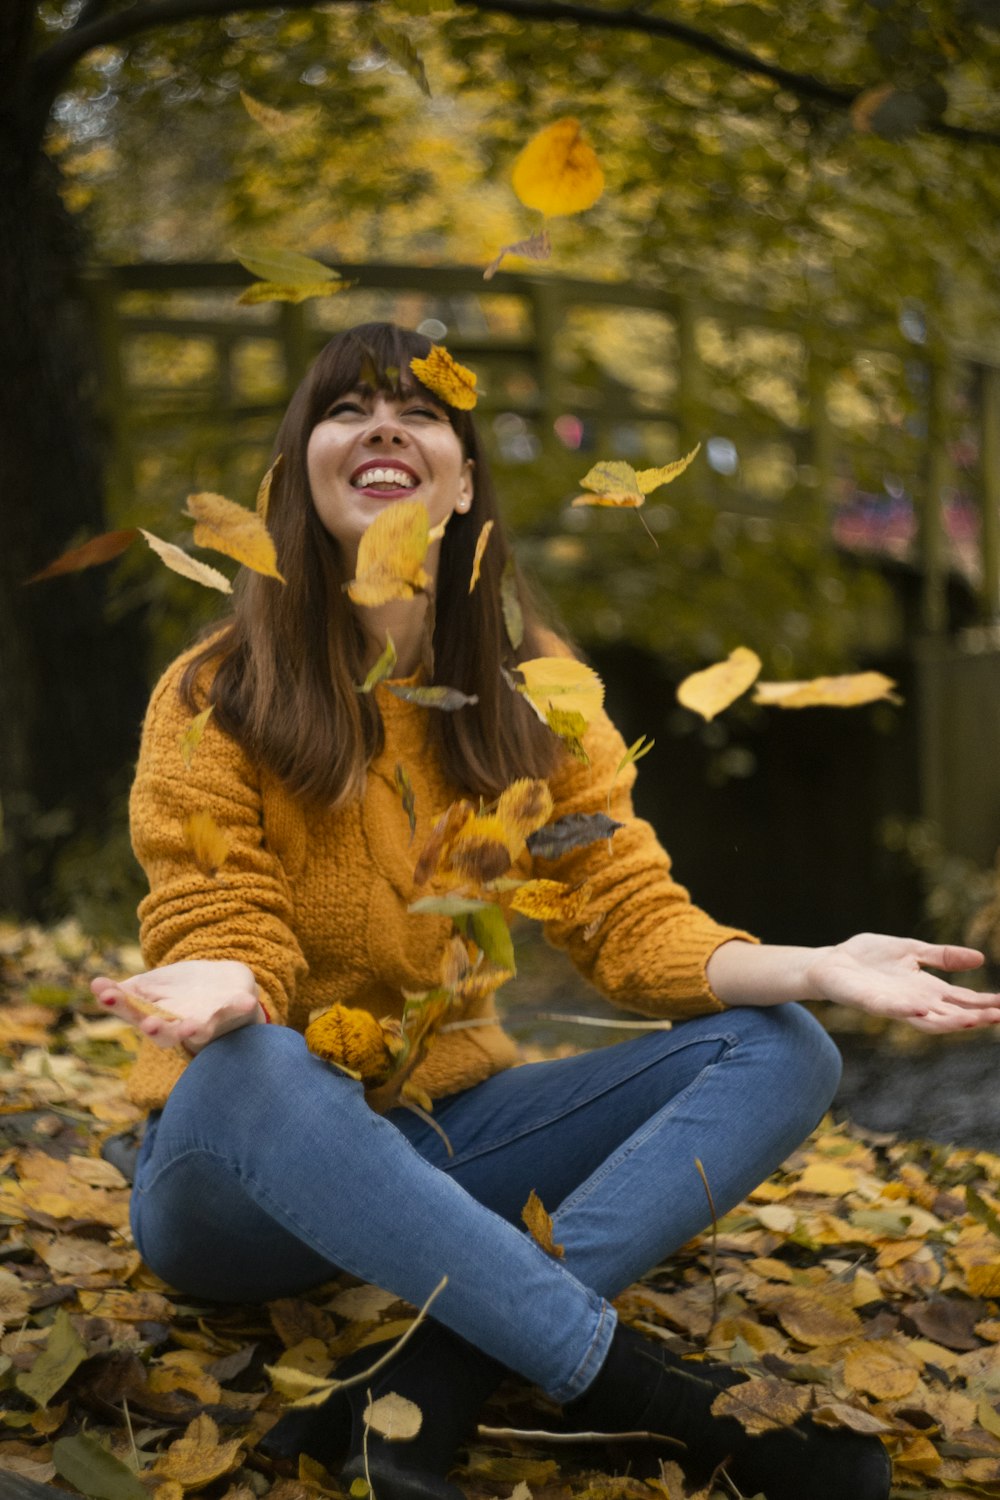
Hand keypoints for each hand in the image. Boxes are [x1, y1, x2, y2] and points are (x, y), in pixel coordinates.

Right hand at [90, 960, 264, 1053]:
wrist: (224, 984)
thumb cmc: (180, 992)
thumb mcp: (150, 988)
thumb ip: (125, 992)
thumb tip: (95, 984)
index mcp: (156, 1017)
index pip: (134, 1013)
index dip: (119, 1004)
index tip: (104, 992)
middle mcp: (180, 1025)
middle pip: (165, 1033)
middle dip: (158, 1029)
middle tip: (148, 1024)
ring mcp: (208, 1019)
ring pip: (201, 1030)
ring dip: (196, 1029)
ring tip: (192, 1027)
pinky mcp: (234, 1009)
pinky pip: (237, 1011)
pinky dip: (241, 1007)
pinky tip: (247, 1001)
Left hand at [808, 934, 999, 1033]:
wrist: (830, 962)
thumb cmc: (869, 958)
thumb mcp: (912, 951)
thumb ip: (942, 957)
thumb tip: (980, 959)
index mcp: (926, 989)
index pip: (962, 1000)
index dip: (985, 1003)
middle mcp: (914, 1001)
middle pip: (951, 1014)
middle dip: (975, 1017)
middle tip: (999, 1017)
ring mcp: (893, 1004)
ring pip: (926, 1020)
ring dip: (949, 1021)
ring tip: (972, 1020)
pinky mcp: (869, 1001)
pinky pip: (889, 1008)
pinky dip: (905, 1009)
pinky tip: (921, 1008)